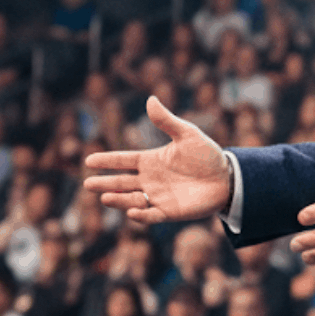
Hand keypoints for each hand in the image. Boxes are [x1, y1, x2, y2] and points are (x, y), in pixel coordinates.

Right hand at [84, 96, 229, 224]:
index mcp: (150, 161)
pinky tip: (132, 211)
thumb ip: (167, 121)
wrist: (226, 178)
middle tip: (88, 184)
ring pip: (131, 200)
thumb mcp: (187, 135)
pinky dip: (141, 215)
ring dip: (119, 200)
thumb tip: (150, 99)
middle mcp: (150, 180)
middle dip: (104, 183)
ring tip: (106, 197)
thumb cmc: (207, 155)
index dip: (107, 161)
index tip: (89, 161)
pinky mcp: (169, 212)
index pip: (123, 160)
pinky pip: (151, 216)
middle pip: (121, 182)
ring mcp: (158, 197)